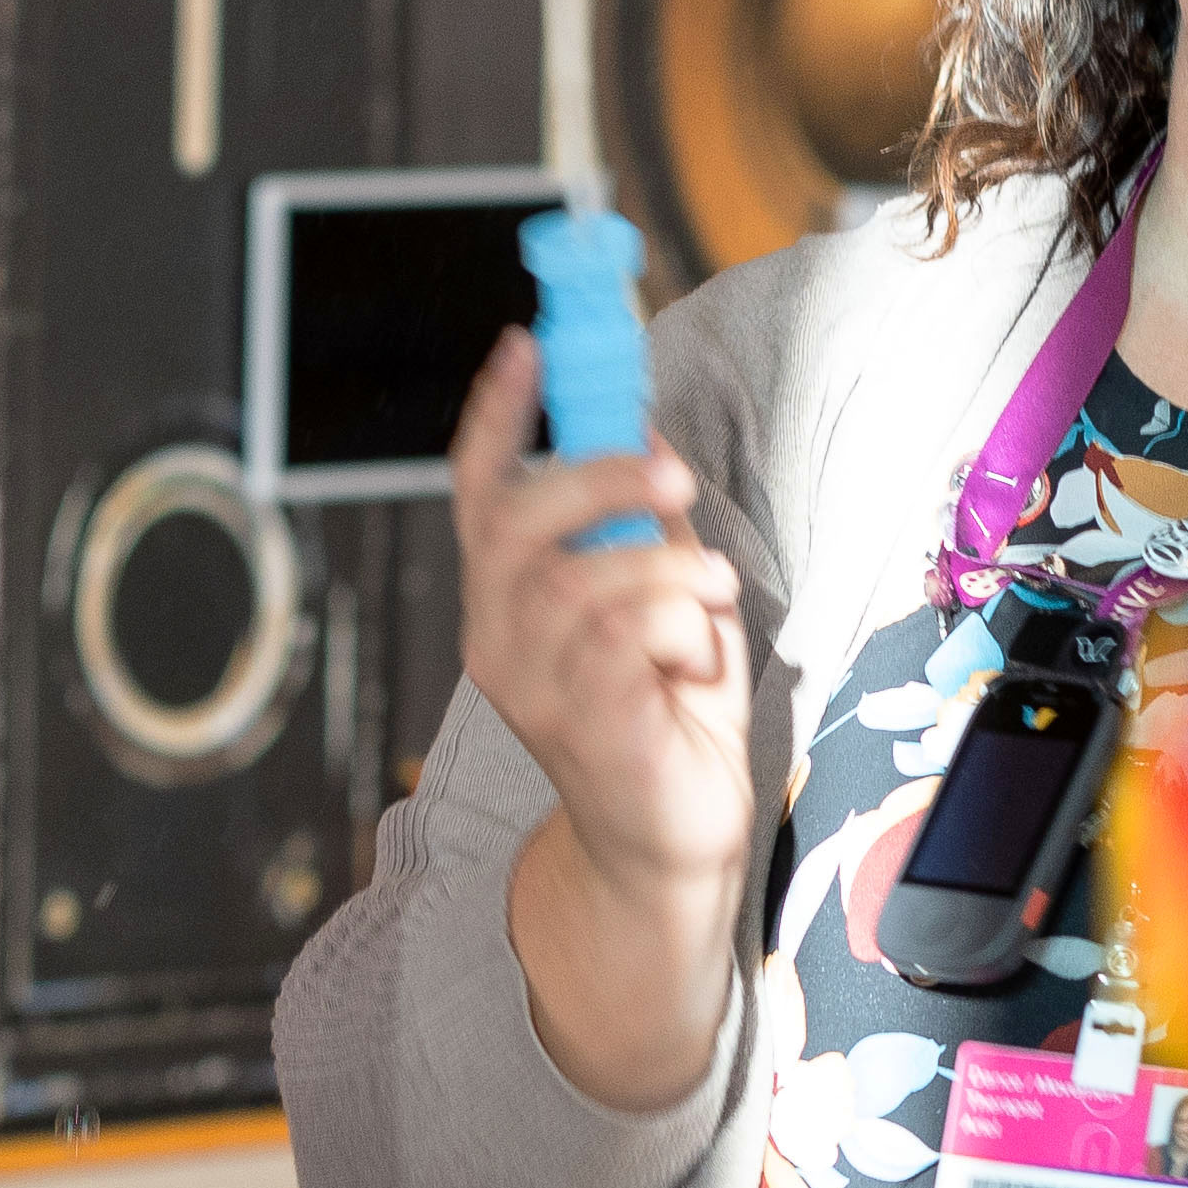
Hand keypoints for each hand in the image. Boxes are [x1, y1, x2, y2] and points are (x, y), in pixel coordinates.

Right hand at [448, 324, 761, 980]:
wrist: (672, 844)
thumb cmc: (667, 717)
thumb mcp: (663, 601)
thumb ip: (642, 532)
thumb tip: (647, 439)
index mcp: (509, 596)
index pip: (477, 491)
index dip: (495, 413)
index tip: (528, 342)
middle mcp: (497, 635)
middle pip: (517, 519)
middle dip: (603, 476)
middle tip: (675, 478)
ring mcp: (528, 685)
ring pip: (580, 576)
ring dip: (665, 568)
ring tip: (710, 592)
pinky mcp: (576, 723)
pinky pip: (620, 637)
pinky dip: (678, 630)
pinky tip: (695, 662)